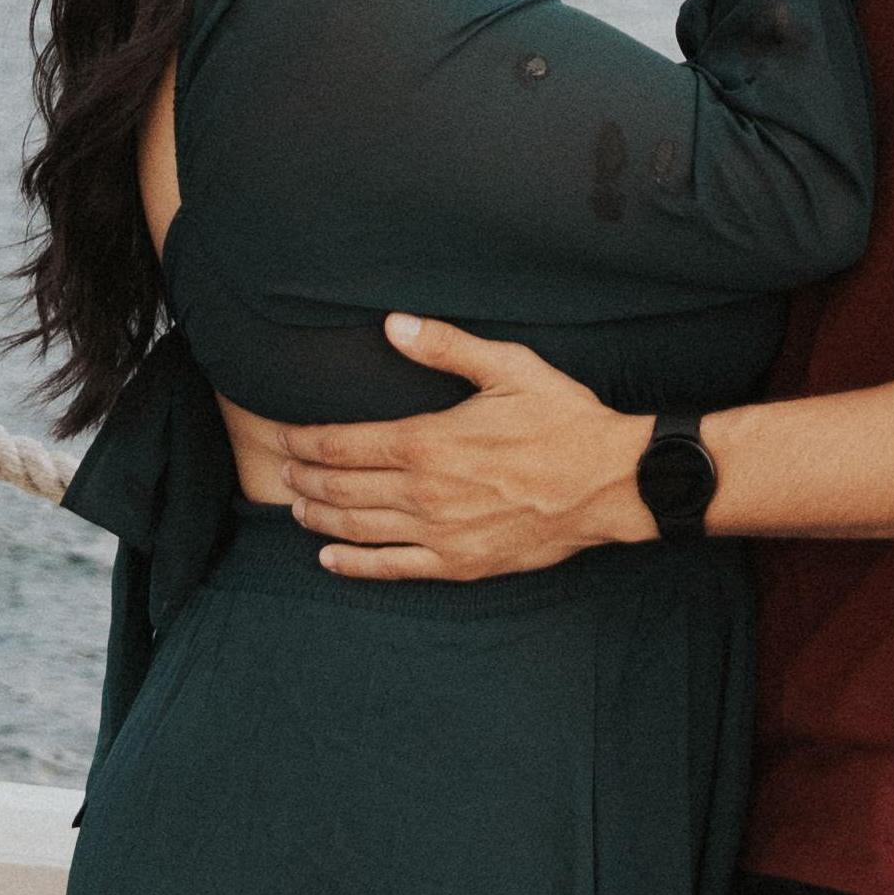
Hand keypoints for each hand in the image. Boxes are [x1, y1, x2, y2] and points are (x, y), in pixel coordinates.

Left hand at [265, 320, 649, 579]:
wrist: (611, 483)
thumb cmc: (563, 421)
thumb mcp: (508, 368)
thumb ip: (445, 347)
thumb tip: (393, 324)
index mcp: (427, 442)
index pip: (342, 445)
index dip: (305, 443)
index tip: (284, 438)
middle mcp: (423, 493)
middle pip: (340, 490)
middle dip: (302, 480)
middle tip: (282, 471)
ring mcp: (439, 535)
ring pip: (357, 530)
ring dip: (318, 520)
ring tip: (296, 509)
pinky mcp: (460, 564)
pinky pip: (392, 570)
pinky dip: (353, 567)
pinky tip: (328, 561)